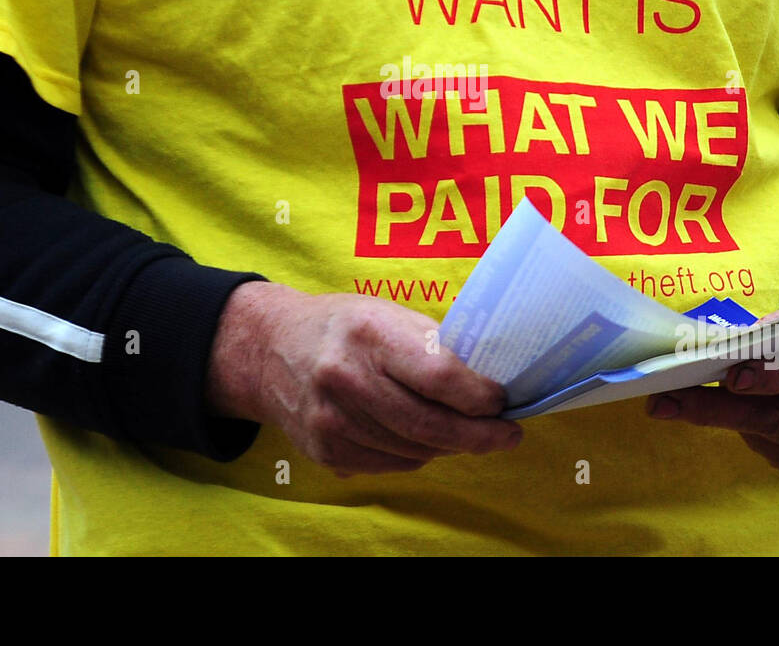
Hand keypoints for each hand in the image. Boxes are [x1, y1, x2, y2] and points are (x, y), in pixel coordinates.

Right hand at [207, 281, 522, 476]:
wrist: (271, 349)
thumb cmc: (344, 327)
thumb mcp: (387, 314)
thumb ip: (434, 346)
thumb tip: (490, 378)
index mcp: (368, 334)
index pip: (439, 376)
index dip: (480, 396)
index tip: (502, 400)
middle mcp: (345, 379)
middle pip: (430, 424)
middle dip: (479, 435)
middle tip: (507, 434)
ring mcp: (331, 422)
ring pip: (415, 451)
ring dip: (450, 446)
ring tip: (466, 432)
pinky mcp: (325, 452)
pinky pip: (392, 465)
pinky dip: (418, 455)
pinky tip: (424, 438)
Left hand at [644, 284, 778, 479]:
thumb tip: (735, 343)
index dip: (775, 376)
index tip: (732, 374)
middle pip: (778, 416)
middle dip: (717, 407)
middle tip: (668, 399)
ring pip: (763, 433)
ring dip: (713, 416)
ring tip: (668, 401)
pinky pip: (765, 445)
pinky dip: (736, 424)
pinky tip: (714, 408)